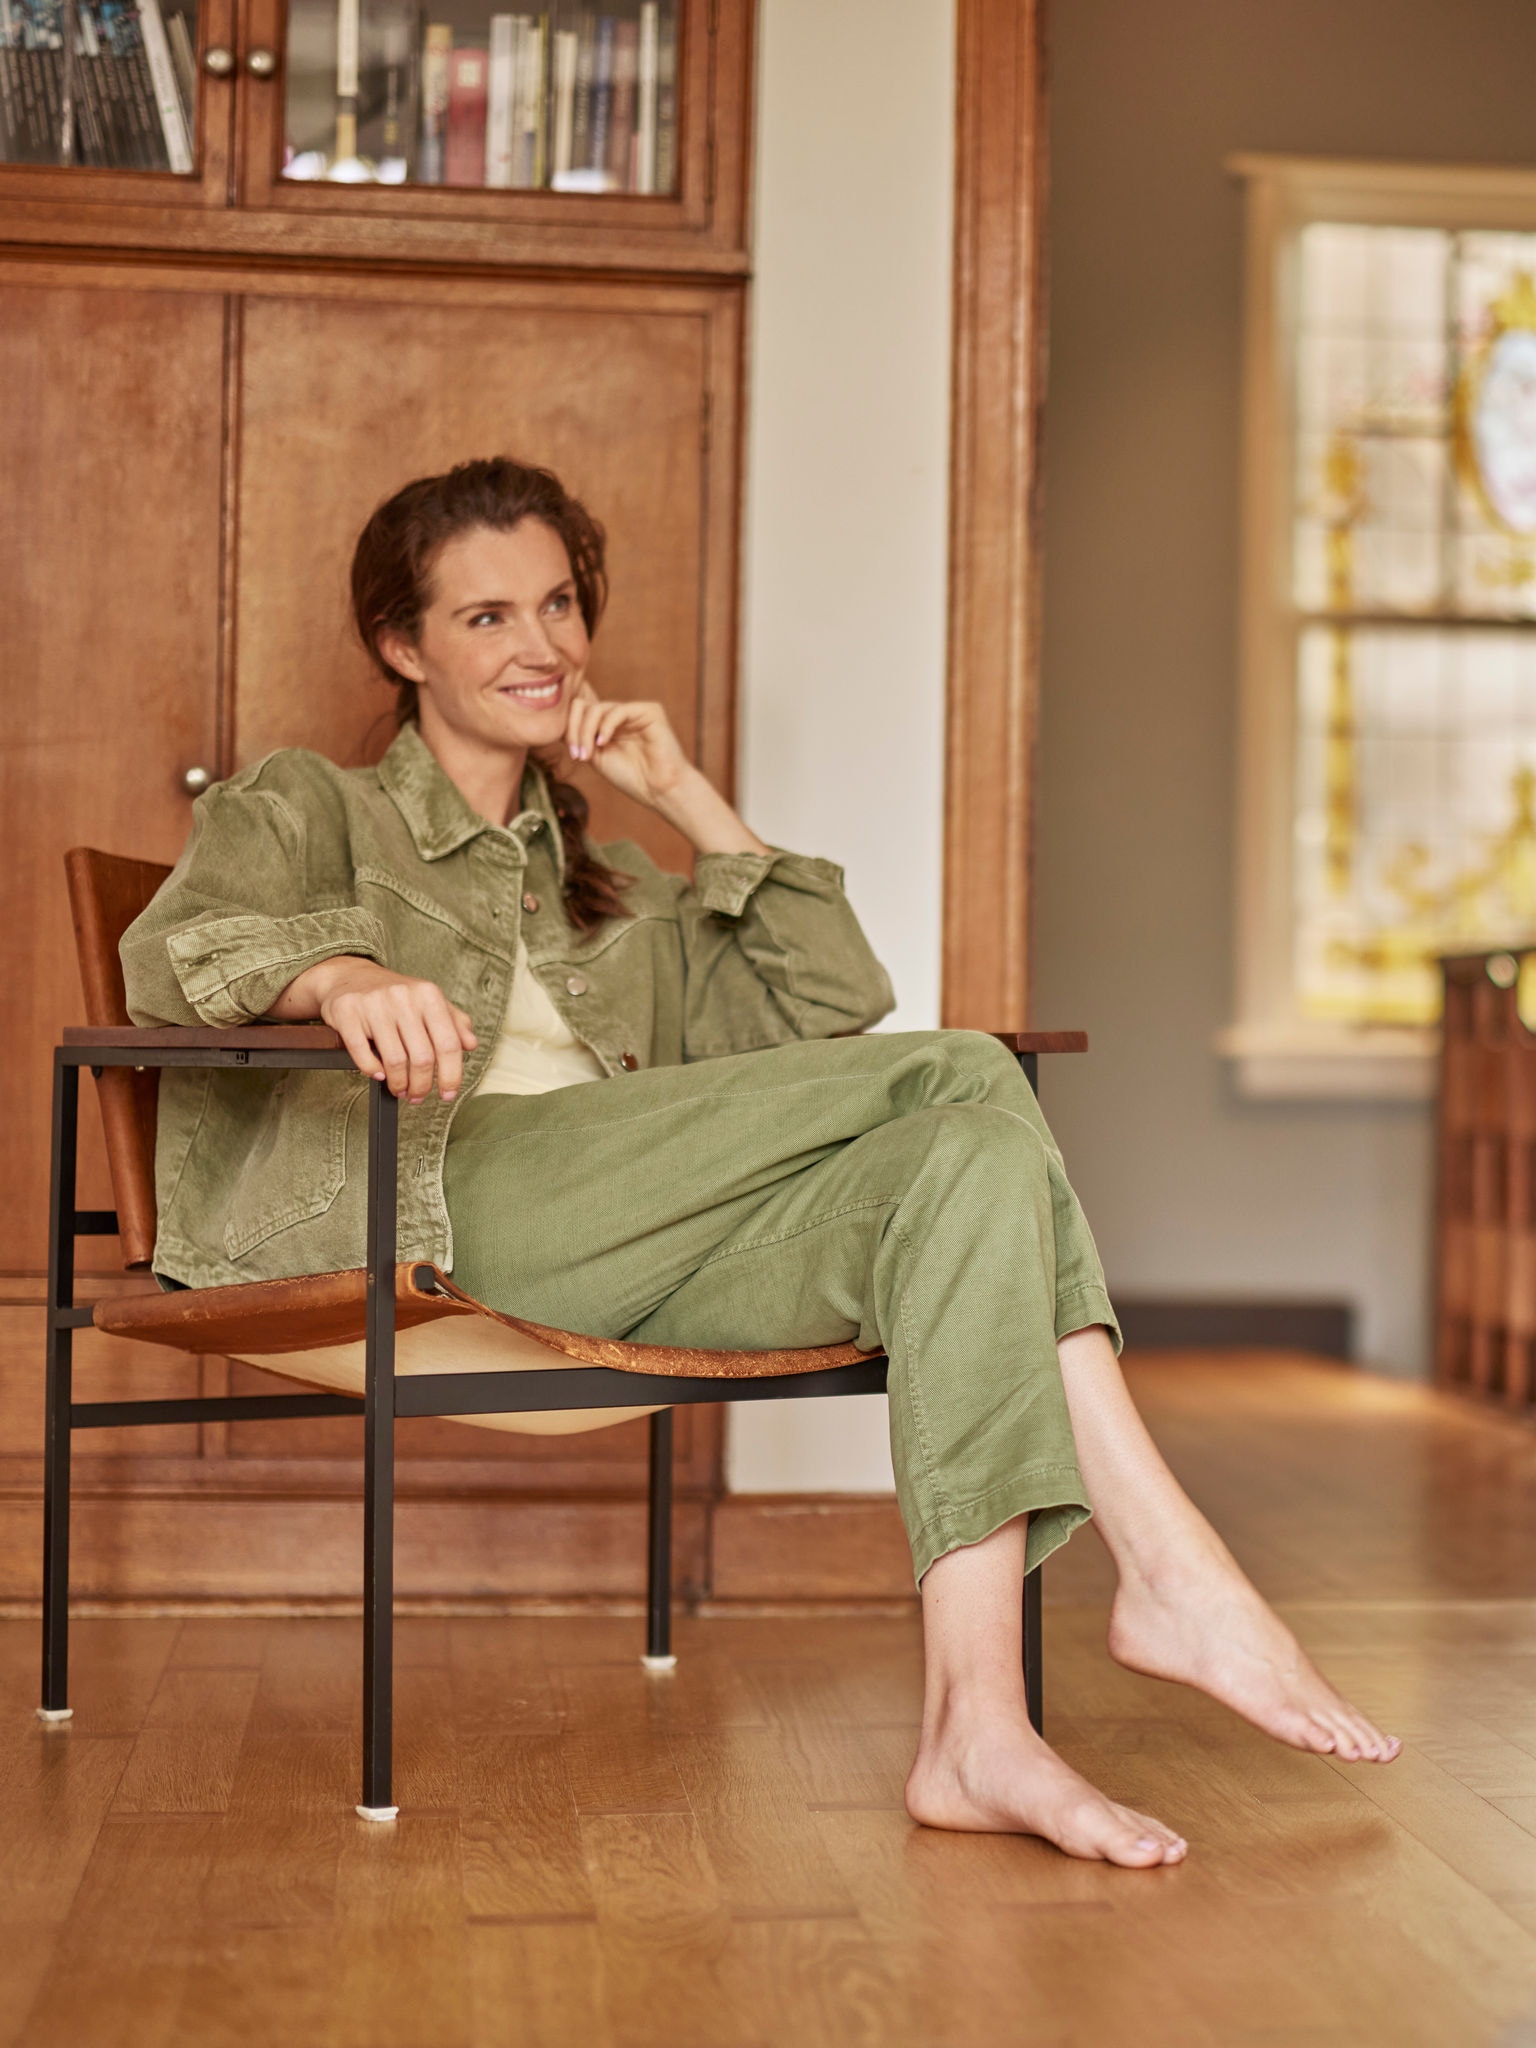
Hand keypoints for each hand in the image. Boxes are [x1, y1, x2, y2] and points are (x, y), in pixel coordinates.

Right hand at [277, 956, 477, 1102]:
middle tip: (417, 1096)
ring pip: (394, 1061)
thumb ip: (453, 1022)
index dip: (451, 1075)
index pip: (449, 1044)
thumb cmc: (394, 994)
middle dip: (421, 1086)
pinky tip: (379, 1075)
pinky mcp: (347, 1012)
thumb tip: (471, 1044)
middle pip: (422, 1058)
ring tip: (399, 1088)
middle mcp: (403, 996)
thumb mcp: (428, 1001)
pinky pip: (363, 1053)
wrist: (349, 975)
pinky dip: (373, 1071)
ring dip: (399, 1083)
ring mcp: (374, 1004)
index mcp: (428, 994)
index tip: (448, 1094)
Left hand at [563, 675, 690, 809]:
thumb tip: (557, 724)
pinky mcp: (649, 710)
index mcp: (606, 725)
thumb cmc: (632, 778)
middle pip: (583, 706)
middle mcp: (619, 715)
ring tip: (588, 755)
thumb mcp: (596, 757)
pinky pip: (618, 710)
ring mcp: (634, 711)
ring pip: (597, 708)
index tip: (574, 756)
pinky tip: (603, 743)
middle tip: (578, 755)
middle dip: (575, 730)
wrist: (661, 790)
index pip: (578, 711)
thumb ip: (581, 738)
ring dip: (586, 732)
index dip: (569, 729)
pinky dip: (605, 727)